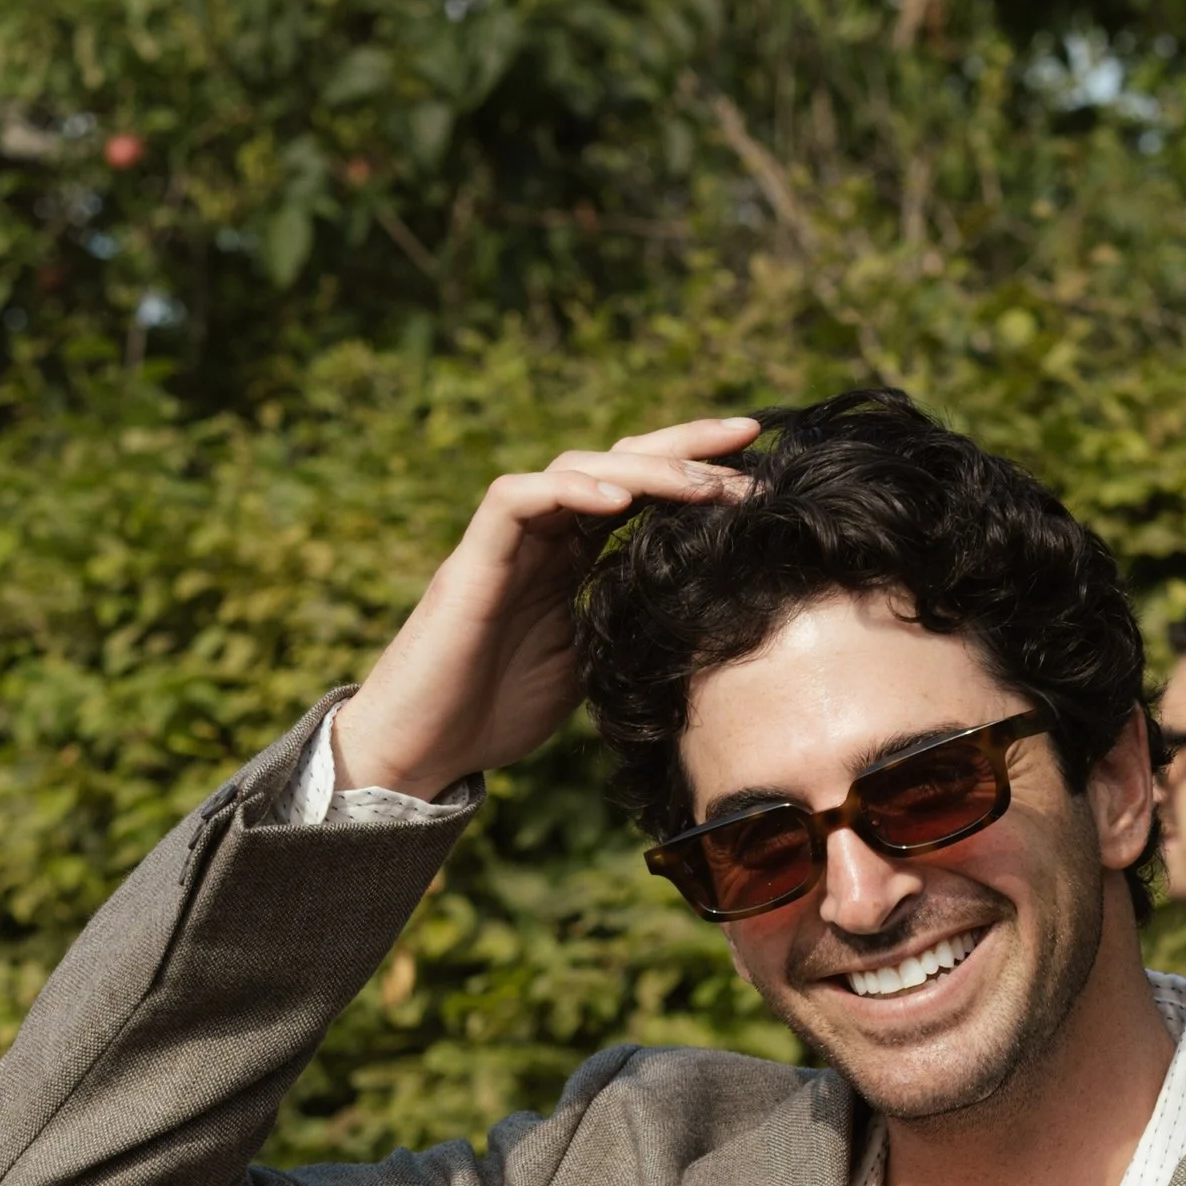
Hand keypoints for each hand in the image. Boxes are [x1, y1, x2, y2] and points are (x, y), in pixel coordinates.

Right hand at [331, 414, 760, 797]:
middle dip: (683, 445)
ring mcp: (505, 542)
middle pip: (615, 462)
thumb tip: (699, 612)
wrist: (426, 749)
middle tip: (749, 436)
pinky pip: (518, 499)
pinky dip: (568, 491)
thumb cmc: (496, 712)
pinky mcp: (472, 559)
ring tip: (700, 483)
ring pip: (574, 469)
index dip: (695, 472)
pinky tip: (617, 500)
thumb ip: (627, 623)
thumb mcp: (590, 666)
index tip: (759, 467)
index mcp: (570, 558)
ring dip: (641, 470)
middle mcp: (541, 536)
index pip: (639, 495)